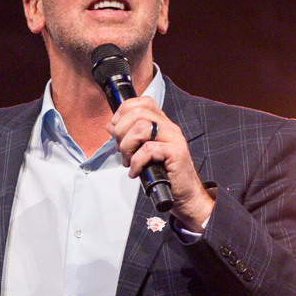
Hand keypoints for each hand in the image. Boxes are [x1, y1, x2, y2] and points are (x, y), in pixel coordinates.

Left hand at [107, 98, 214, 230]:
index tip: (117, 129)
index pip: (142, 102)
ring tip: (129, 161)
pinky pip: (148, 149)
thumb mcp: (141, 152)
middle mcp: (169, 127)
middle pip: (137, 113)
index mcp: (161, 123)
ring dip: (127, 147)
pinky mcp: (175, 153)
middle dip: (121, 132)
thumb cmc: (163, 174)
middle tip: (122, 150)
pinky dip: (136, 162)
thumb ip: (128, 137)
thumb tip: (111, 125)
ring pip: (141, 128)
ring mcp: (173, 138)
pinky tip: (136, 172)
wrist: (184, 194)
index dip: (124, 112)